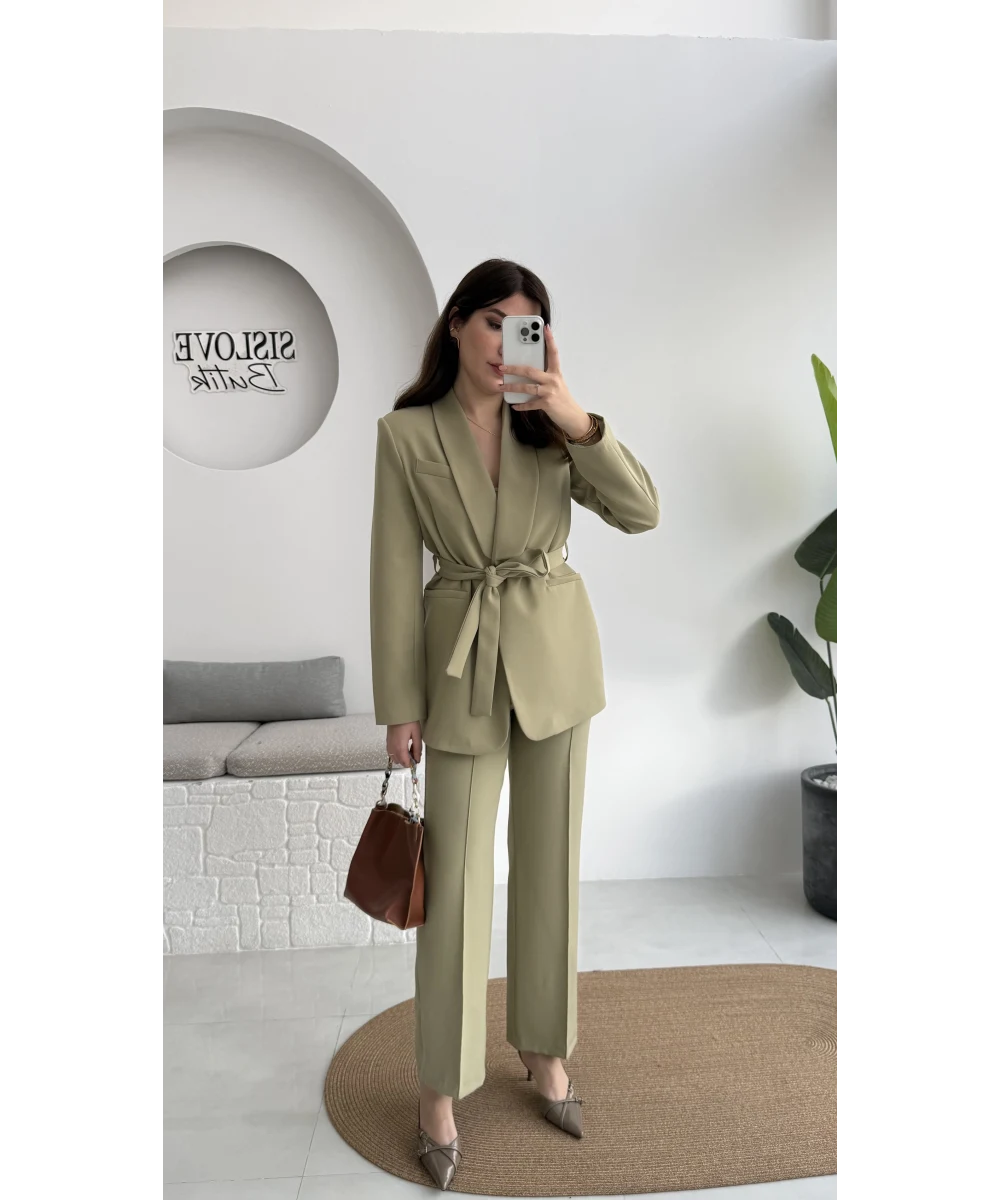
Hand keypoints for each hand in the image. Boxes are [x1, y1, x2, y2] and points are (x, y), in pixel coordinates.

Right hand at [387, 722, 421, 766]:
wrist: (398, 712)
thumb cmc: (409, 722)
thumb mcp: (416, 734)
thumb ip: (417, 748)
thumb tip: (417, 760)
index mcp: (400, 747)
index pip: (404, 762)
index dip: (411, 764)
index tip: (417, 760)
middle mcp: (392, 748)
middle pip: (399, 762)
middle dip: (407, 761)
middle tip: (414, 753)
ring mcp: (389, 745)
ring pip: (394, 758)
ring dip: (402, 758)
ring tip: (409, 749)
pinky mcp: (387, 741)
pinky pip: (391, 753)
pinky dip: (397, 754)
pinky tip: (403, 747)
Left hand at [502, 324, 592, 440]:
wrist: (572, 416)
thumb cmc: (563, 399)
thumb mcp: (557, 384)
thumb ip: (545, 376)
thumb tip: (528, 372)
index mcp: (556, 372)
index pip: (553, 353)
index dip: (550, 340)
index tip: (545, 328)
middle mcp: (553, 380)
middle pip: (530, 371)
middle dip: (514, 369)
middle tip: (502, 366)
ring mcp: (550, 392)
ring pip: (527, 387)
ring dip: (512, 387)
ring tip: (502, 386)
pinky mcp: (546, 404)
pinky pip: (530, 404)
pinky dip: (521, 405)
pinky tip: (514, 405)